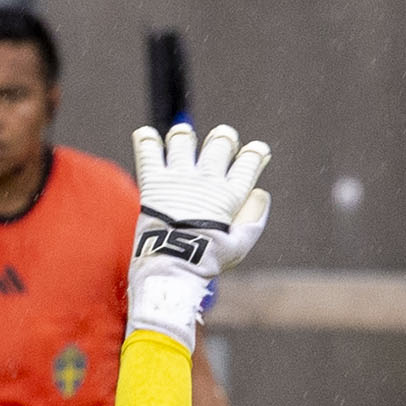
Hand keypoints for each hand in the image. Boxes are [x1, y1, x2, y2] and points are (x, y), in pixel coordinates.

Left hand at [128, 123, 271, 348]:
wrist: (171, 269)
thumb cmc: (206, 263)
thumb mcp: (240, 246)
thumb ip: (253, 219)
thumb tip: (261, 193)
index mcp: (232, 193)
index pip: (250, 158)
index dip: (254, 152)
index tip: (253, 153)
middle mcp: (208, 179)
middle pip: (220, 141)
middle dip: (223, 139)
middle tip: (218, 147)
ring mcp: (180, 178)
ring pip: (183, 138)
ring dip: (183, 137)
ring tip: (181, 143)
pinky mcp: (154, 183)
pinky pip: (148, 152)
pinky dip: (145, 140)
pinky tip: (145, 136)